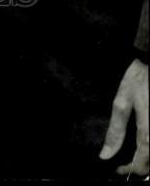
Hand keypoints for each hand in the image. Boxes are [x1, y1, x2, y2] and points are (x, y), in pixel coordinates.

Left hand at [99, 58, 148, 175]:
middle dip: (141, 168)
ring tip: (134, 160)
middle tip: (126, 166)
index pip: (142, 161)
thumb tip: (105, 154)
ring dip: (147, 161)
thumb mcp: (121, 102)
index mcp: (147, 130)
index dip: (131, 169)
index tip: (119, 169)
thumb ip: (115, 130)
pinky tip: (144, 149)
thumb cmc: (137, 81)